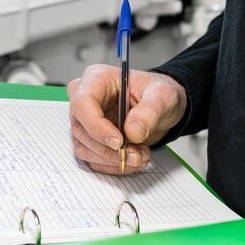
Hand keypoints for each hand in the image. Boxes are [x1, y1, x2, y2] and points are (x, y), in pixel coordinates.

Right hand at [67, 65, 186, 174]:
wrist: (161, 107)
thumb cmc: (157, 93)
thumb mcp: (163, 94)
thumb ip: (149, 111)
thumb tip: (132, 131)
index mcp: (96, 79)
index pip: (82, 104)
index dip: (96, 126)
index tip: (119, 142)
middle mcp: (85, 101)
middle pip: (81, 130)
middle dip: (109, 149)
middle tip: (136, 155)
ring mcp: (85, 122)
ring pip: (85, 149)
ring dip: (113, 159)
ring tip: (140, 156)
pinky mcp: (90, 140)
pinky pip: (94, 160)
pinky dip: (114, 165)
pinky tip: (133, 159)